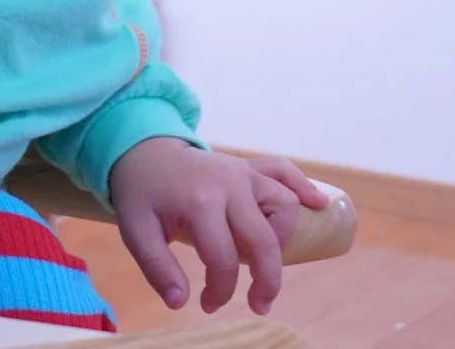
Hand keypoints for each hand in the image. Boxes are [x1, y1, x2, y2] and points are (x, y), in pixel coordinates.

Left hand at [109, 139, 329, 314]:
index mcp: (199, 202)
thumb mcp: (136, 230)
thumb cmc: (140, 194)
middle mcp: (228, 185)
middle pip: (264, 240)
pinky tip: (318, 205)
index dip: (220, 291)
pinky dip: (303, 186)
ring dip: (282, 237)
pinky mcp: (248, 166)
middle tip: (258, 305)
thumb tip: (180, 303)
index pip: (222, 259)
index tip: (207, 305)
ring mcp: (241, 172)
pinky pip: (283, 171)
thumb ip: (156, 267)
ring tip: (262, 256)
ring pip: (282, 206)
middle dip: (267, 281)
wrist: (141, 150)